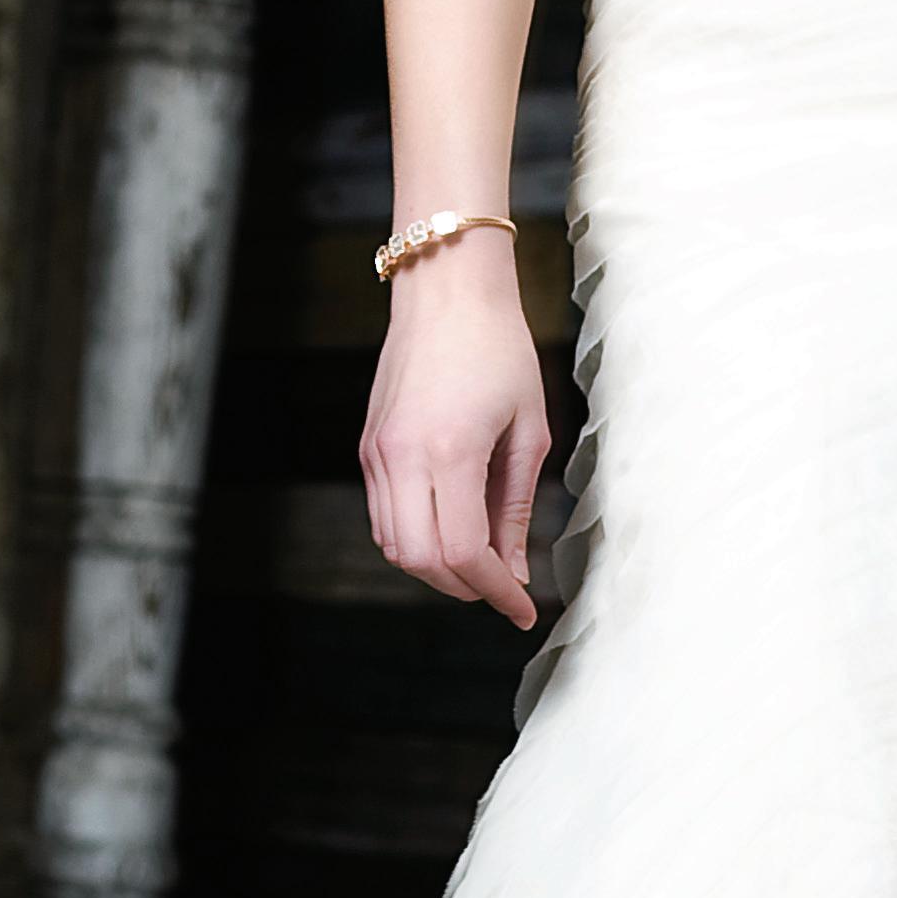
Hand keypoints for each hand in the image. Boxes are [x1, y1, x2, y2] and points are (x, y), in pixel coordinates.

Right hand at [360, 233, 555, 626]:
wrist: (446, 290)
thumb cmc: (498, 348)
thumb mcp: (527, 428)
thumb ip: (516, 504)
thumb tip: (517, 569)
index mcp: (449, 450)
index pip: (464, 553)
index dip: (495, 591)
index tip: (522, 608)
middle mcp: (402, 457)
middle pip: (421, 561)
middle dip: (464, 587)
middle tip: (503, 587)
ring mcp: (377, 453)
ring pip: (394, 546)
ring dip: (436, 567)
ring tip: (481, 561)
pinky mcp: (369, 447)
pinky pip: (383, 516)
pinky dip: (414, 539)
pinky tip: (450, 529)